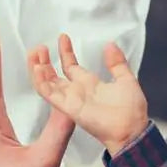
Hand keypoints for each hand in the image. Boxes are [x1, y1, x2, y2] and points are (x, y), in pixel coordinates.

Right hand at [28, 37, 146, 155]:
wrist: (130, 129)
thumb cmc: (131, 110)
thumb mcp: (126, 79)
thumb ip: (117, 63)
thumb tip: (110, 45)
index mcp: (89, 83)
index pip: (70, 65)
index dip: (65, 51)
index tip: (62, 37)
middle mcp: (76, 91)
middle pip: (52, 74)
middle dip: (44, 60)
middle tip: (40, 47)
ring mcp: (69, 99)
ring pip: (46, 83)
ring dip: (38, 68)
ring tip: (36, 54)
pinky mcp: (66, 107)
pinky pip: (48, 94)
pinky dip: (41, 81)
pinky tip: (38, 68)